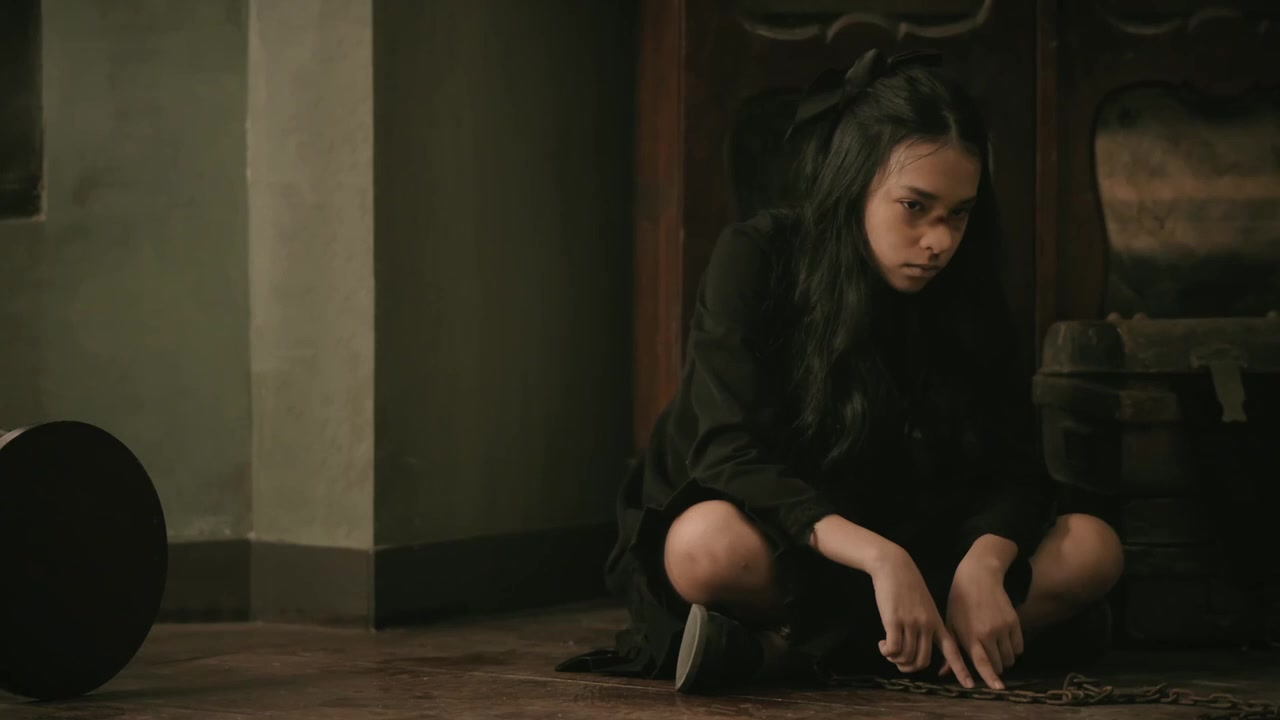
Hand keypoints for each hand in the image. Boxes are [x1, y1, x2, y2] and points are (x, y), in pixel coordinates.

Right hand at [867, 546, 974, 687]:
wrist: (894, 566)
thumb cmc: (907, 585)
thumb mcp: (924, 605)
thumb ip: (925, 625)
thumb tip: (917, 648)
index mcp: (937, 623)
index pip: (953, 651)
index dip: (961, 670)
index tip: (969, 686)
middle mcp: (927, 625)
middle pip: (922, 662)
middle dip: (908, 668)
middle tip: (897, 661)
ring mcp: (912, 623)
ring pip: (906, 657)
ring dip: (894, 659)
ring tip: (887, 649)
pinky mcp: (895, 620)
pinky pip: (893, 649)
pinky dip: (886, 652)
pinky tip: (882, 644)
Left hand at [940, 560, 1021, 689]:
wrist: (978, 577)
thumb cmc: (959, 602)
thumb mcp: (950, 624)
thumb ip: (950, 651)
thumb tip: (943, 674)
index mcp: (970, 635)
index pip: (983, 662)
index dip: (990, 677)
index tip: (997, 689)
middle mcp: (988, 633)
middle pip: (999, 664)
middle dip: (994, 668)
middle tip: (987, 659)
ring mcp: (1003, 627)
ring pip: (1010, 658)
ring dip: (1004, 660)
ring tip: (994, 650)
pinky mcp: (1014, 621)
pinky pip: (1019, 647)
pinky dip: (1014, 651)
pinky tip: (1004, 643)